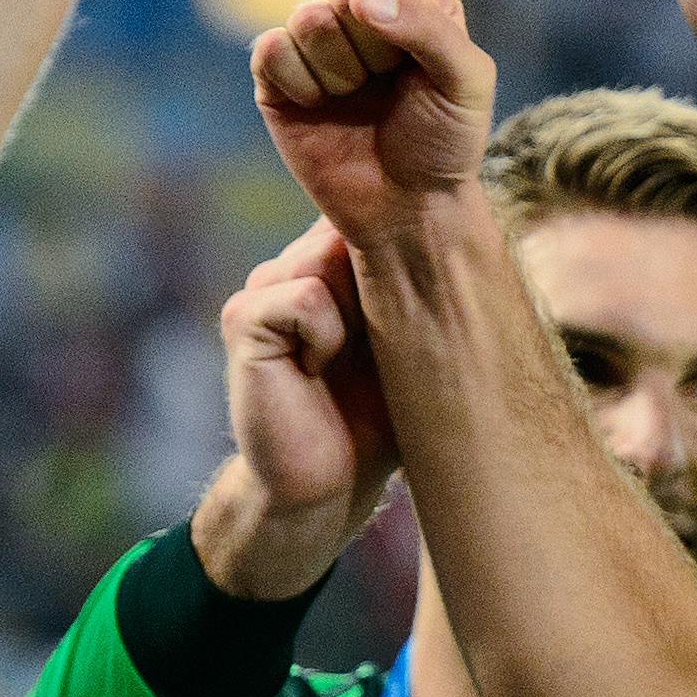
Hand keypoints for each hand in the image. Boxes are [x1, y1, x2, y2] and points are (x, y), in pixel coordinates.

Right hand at [193, 218, 397, 599]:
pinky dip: (327, 336)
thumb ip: (420, 282)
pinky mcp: (244, 317)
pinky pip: (305, 295)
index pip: (380, 213)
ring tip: (345, 362)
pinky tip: (316, 372)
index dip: (410, 242)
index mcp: (336, 266)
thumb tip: (452, 224)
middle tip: (380, 346)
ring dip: (362, 313)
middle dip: (389, 279)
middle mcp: (296, 265)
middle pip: (359, 227)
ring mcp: (264, 286)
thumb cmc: (383, 416)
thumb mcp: (416, 341)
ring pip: (331, 255)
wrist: (331, 483)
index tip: (427, 285)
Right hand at [252, 0, 498, 249]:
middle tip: (392, 85)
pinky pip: (271, 49)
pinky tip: (322, 108)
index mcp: (417, 3)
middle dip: (376, 45)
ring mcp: (318, 43)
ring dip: (341, 69)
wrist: (407, 206)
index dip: (411, 9)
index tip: (426, 57)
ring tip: (359, 99)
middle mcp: (364, 14)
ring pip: (308, 17)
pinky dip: (301, 85)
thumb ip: (430, 28)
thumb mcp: (467, 82)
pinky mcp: (277, 75)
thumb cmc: (445, 141)